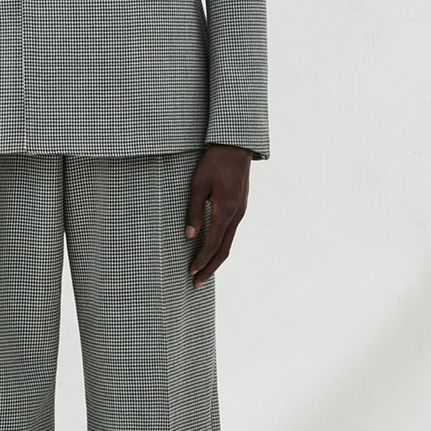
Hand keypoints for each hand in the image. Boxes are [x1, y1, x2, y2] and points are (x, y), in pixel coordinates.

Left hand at [184, 145, 250, 285]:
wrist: (236, 146)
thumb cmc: (213, 162)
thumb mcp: (197, 185)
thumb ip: (194, 211)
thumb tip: (189, 235)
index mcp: (225, 211)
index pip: (212, 245)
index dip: (201, 261)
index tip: (190, 273)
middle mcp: (236, 215)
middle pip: (224, 250)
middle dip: (209, 269)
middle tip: (196, 284)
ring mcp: (240, 211)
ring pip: (228, 242)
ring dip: (216, 259)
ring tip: (203, 271)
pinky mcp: (240, 207)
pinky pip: (230, 232)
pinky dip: (220, 245)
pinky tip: (212, 248)